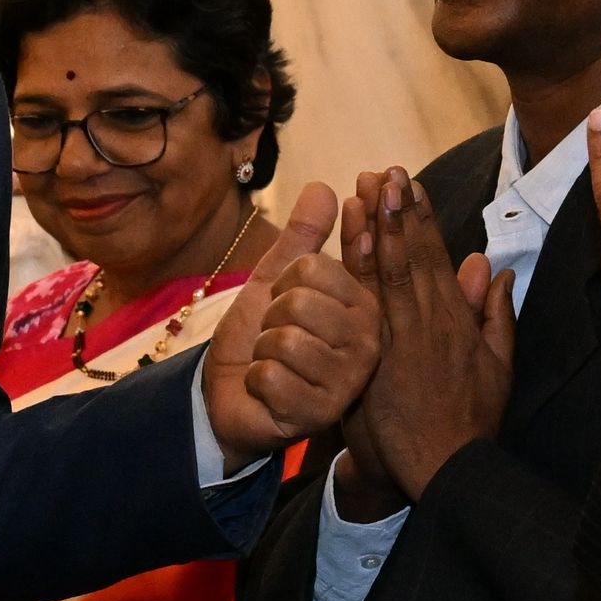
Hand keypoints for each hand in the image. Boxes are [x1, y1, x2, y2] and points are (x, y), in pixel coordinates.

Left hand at [204, 184, 381, 464]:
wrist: (234, 394)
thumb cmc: (262, 338)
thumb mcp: (278, 281)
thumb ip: (303, 238)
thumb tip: (324, 187)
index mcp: (364, 306)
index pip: (313, 268)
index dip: (284, 284)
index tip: (289, 305)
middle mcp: (367, 343)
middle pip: (297, 302)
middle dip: (270, 320)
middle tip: (277, 339)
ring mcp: (346, 382)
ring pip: (283, 340)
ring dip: (262, 352)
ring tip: (274, 364)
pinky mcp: (321, 413)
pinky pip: (270, 376)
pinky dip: (256, 380)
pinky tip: (269, 392)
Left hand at [335, 170, 515, 507]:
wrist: (443, 470)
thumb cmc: (469, 424)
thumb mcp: (498, 368)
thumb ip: (496, 317)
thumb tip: (494, 272)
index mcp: (458, 322)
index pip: (437, 258)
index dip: (422, 219)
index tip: (410, 184)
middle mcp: (432, 322)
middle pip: (413, 255)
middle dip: (398, 209)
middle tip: (385, 169)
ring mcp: (406, 339)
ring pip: (391, 270)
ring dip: (379, 225)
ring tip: (367, 186)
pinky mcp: (382, 358)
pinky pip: (369, 305)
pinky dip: (363, 267)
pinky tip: (352, 238)